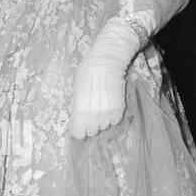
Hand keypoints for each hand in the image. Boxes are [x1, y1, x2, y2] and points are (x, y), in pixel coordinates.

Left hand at [69, 18, 143, 138]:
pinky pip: (115, 121)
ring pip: (104, 126)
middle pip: (92, 131)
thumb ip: (77, 107)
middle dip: (91, 124)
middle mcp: (92, 115)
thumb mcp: (76, 90)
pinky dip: (112, 116)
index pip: (78, 133)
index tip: (81, 126)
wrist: (107, 61)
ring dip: (103, 120)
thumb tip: (79, 119)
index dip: (79, 130)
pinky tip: (110, 104)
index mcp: (78, 110)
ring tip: (102, 105)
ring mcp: (106, 114)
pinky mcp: (119, 110)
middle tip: (92, 112)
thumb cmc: (87, 73)